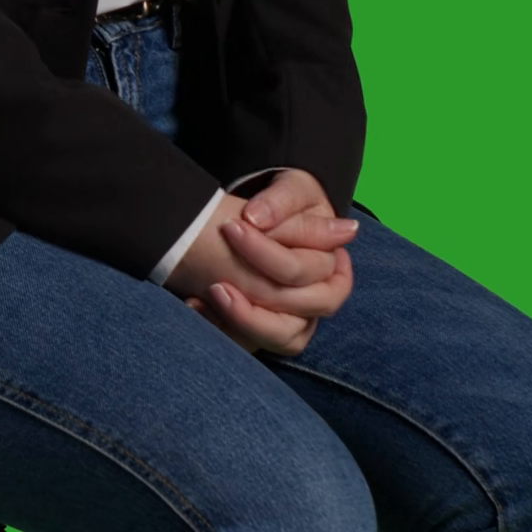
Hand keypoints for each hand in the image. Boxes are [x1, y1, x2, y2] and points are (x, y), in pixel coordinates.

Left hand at [168, 170, 356, 356]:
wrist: (265, 216)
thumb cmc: (286, 200)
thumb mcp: (291, 189)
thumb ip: (281, 200)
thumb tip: (259, 218)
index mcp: (333, 265)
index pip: (307, 271)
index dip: (269, 254)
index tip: (234, 226)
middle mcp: (320, 296)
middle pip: (297, 311)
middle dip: (256, 297)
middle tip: (216, 278)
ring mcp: (298, 317)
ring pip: (280, 337)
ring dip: (244, 321)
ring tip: (209, 293)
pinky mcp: (270, 329)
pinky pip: (252, 343)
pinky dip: (226, 329)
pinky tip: (197, 305)